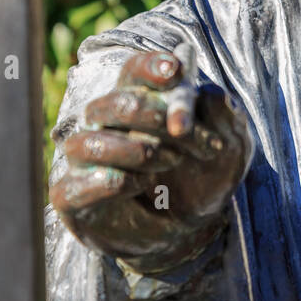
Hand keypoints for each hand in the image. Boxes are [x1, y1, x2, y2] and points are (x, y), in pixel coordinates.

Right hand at [49, 44, 250, 273]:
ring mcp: (84, 160)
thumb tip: (213, 95)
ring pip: (91, 141)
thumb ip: (226, 121)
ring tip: (170, 161)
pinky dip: (117, 182)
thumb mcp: (229, 150)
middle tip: (185, 133)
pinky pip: (80, 182)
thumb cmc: (201, 179)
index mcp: (139, 101)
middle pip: (115, 103)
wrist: (189, 232)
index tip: (176, 71)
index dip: (151, 67)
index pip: (134, 71)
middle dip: (155, 116)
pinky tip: (140, 184)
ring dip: (138, 151)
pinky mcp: (71, 195)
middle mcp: (104, 125)